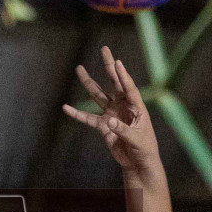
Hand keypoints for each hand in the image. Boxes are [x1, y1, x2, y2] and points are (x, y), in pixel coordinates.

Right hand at [62, 46, 158, 169]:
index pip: (129, 88)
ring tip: (79, 68)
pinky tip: (66, 108)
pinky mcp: (103, 126)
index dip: (123, 75)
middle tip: (104, 49)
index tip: (117, 62)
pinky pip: (88, 118)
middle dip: (109, 66)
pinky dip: (77, 114)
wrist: (138, 163)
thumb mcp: (137, 140)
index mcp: (136, 107)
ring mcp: (112, 114)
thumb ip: (123, 130)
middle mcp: (123, 106)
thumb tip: (109, 120)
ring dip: (89, 83)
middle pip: (114, 82)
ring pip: (98, 95)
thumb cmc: (144, 149)